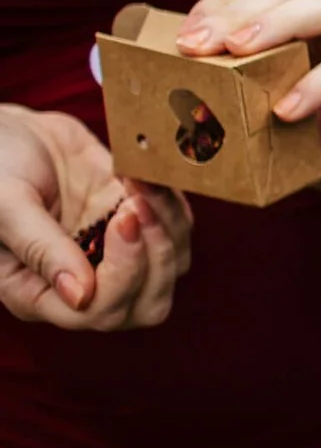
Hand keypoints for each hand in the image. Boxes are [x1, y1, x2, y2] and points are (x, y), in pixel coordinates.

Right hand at [0, 106, 191, 330]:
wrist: (8, 133)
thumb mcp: (5, 204)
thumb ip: (41, 249)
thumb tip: (80, 297)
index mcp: (38, 293)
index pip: (98, 313)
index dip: (123, 276)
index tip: (122, 220)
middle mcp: (83, 282)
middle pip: (147, 304)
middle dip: (156, 258)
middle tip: (137, 205)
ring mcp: (114, 253)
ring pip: (171, 266)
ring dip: (168, 225)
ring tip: (139, 184)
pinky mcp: (136, 223)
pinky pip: (177, 229)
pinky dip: (172, 204)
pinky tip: (144, 176)